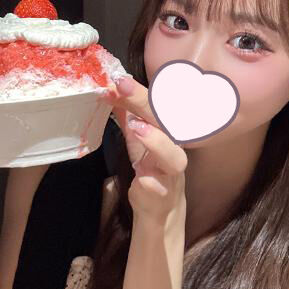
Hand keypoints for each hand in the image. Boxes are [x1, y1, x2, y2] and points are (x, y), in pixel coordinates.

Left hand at [100, 78, 186, 223]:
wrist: (161, 210)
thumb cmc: (152, 170)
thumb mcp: (138, 142)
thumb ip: (129, 118)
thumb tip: (114, 92)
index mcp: (167, 133)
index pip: (157, 106)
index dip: (140, 91)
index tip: (119, 79)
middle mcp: (174, 149)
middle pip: (165, 122)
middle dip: (144, 102)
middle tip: (122, 86)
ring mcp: (171, 173)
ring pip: (173, 156)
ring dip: (156, 141)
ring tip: (137, 127)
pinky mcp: (164, 195)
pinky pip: (161, 188)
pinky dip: (152, 182)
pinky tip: (142, 177)